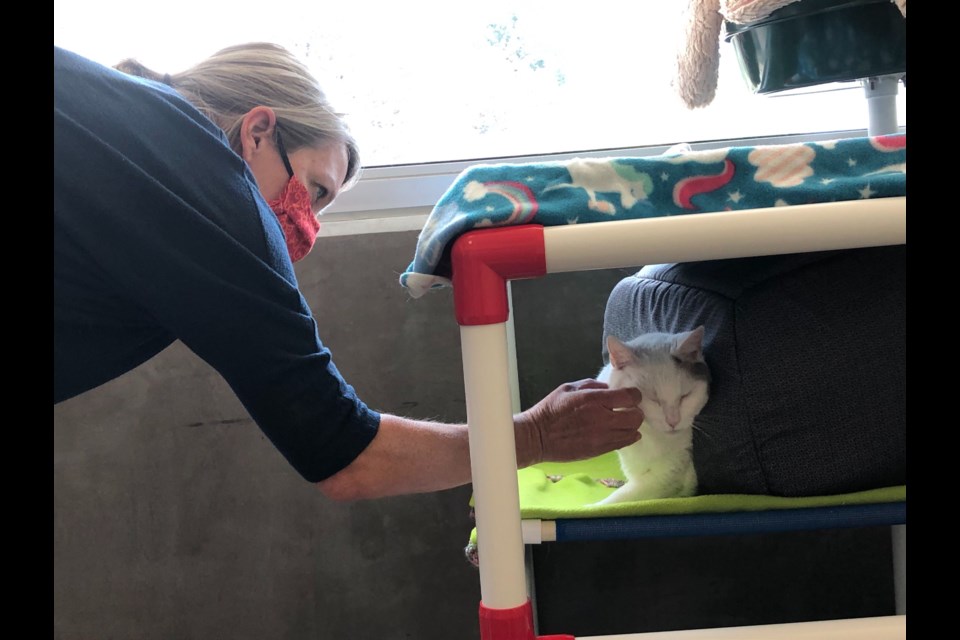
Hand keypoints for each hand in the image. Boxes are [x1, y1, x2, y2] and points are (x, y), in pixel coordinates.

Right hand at [515, 379, 643, 465]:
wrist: (538, 436)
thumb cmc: (551, 409)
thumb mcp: (569, 388)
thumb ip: (592, 385)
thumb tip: (609, 388)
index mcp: (594, 400)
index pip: (629, 396)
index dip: (634, 395)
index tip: (631, 395)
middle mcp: (602, 419)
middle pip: (636, 417)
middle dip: (636, 412)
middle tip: (629, 410)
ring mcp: (602, 437)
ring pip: (632, 432)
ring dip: (631, 426)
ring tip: (623, 422)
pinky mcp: (599, 450)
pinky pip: (622, 444)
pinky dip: (626, 437)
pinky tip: (620, 432)